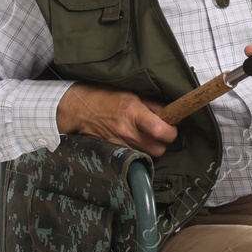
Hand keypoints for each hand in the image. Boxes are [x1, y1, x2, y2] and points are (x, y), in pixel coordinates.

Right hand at [56, 83, 177, 157]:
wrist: (79, 109)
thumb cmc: (107, 98)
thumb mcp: (133, 95)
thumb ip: (154, 106)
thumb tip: (173, 114)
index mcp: (134, 113)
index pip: (163, 132)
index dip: (172, 131)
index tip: (171, 126)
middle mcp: (128, 132)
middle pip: (160, 149)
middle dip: (163, 142)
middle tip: (158, 132)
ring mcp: (120, 144)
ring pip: (149, 156)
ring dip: (151, 148)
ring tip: (144, 136)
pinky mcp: (114, 152)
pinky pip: (135, 157)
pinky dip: (139, 151)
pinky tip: (134, 141)